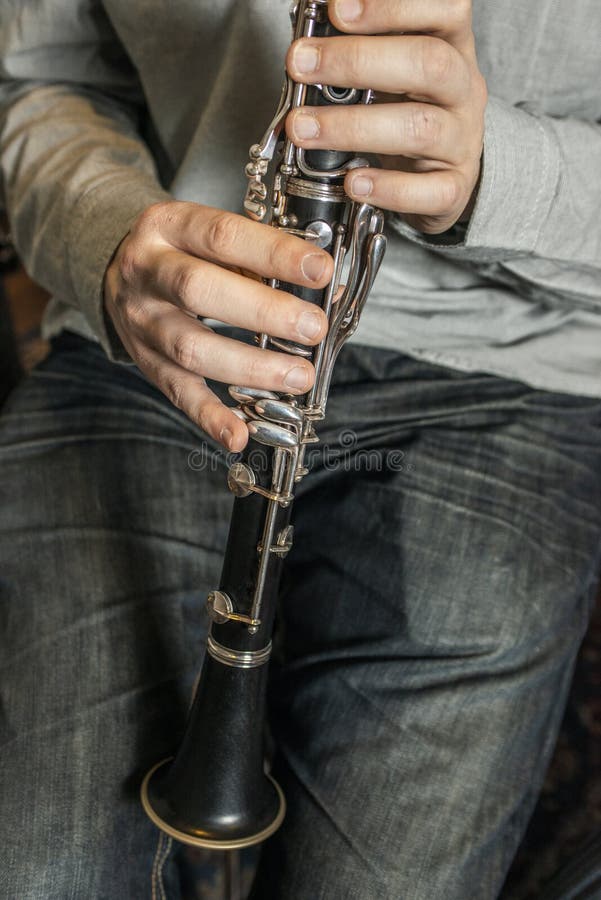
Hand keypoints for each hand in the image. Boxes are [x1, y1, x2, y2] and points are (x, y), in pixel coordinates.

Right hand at [103, 201, 331, 449]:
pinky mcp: (146, 363)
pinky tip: (239, 435)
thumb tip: (324, 285)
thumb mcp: (211, 236)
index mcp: (169, 225)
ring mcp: (142, 321)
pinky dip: (210, 418)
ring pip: (190, 348)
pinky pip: (178, 393)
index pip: (222, 235)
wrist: (120, 275)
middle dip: (263, 312)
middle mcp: (147, 272)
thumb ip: (260, 255)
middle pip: (199, 290)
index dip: (274, 254)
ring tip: (298, 376)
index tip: (320, 271)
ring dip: (250, 367)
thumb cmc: (184, 252)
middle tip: (312, 328)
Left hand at [286, 0, 487, 233]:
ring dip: (353, 127)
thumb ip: (360, 49)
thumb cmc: (406, 111)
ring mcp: (462, 141)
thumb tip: (306, 41)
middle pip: (428, 64)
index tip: (337, 10)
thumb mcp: (391, 70)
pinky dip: (389, 188)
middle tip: (300, 64)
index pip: (443, 8)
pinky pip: (431, 192)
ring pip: (421, 129)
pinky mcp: (454, 188)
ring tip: (302, 129)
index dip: (392, 6)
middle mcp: (463, 89)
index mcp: (451, 45)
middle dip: (356, 61)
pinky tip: (353, 182)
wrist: (441, 174)